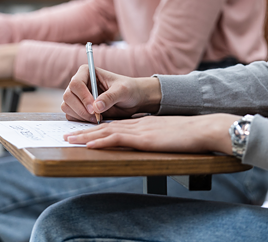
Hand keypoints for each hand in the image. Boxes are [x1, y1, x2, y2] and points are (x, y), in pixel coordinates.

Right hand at [62, 65, 161, 122]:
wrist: (132, 100)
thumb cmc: (128, 89)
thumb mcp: (123, 91)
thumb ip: (110, 97)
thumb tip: (96, 107)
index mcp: (87, 72)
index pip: (76, 83)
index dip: (83, 97)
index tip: (94, 109)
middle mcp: (79, 83)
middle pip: (68, 96)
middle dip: (80, 109)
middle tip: (95, 117)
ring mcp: (77, 96)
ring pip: (67, 106)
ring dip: (80, 116)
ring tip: (97, 118)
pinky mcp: (78, 108)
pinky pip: (71, 115)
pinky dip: (80, 120)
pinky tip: (94, 120)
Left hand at [64, 114, 239, 154]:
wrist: (200, 128)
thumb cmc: (185, 133)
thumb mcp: (164, 132)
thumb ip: (151, 135)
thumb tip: (144, 140)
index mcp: (140, 123)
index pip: (113, 125)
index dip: (95, 128)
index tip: (82, 132)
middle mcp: (135, 124)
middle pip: (104, 126)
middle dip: (84, 131)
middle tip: (67, 134)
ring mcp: (138, 130)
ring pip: (106, 131)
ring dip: (86, 136)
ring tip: (70, 139)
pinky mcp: (143, 138)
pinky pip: (117, 139)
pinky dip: (101, 141)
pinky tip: (89, 144)